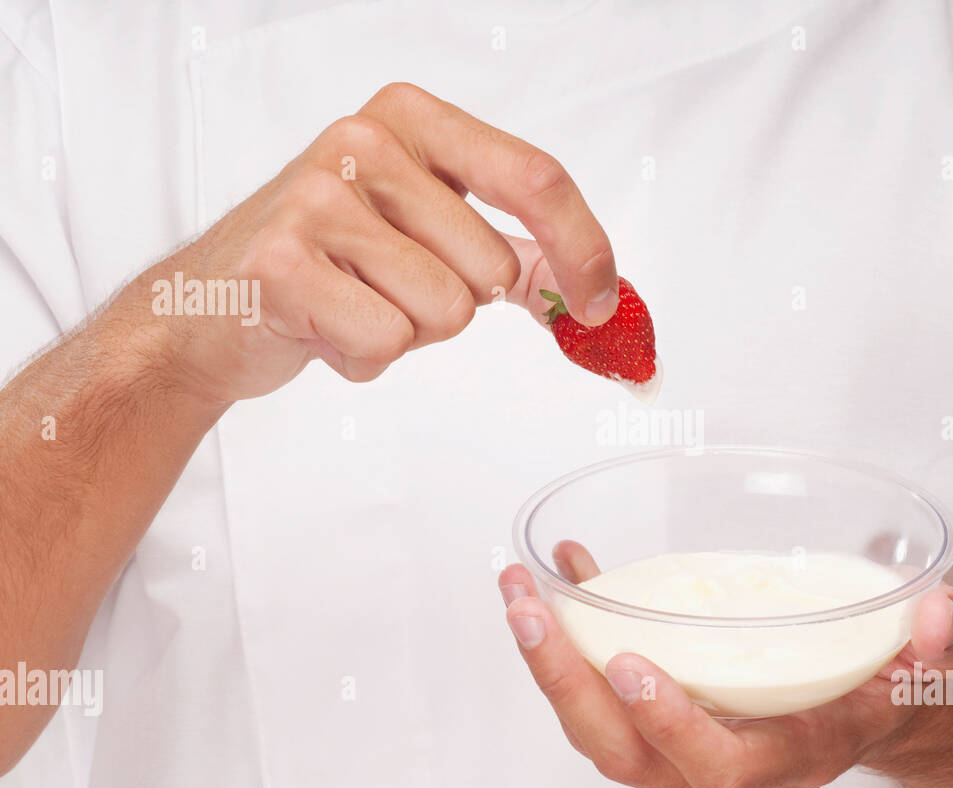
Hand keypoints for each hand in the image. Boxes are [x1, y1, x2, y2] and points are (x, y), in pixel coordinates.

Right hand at [108, 82, 618, 402]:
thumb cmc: (329, 263)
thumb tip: (590, 294)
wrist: (210, 306)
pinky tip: (321, 329)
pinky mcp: (283, 264)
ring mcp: (316, 199)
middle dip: (456, 305)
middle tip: (387, 287)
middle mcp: (363, 143)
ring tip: (350, 304)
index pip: (535, 178)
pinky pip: (387, 342)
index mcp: (411, 119)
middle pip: (492, 269)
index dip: (583, 250)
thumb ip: (513, 252)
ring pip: (446, 312)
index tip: (598, 301)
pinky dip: (363, 358)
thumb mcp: (428, 233)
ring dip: (407, 333)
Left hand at [498, 545, 952, 787]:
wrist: (878, 707)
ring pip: (602, 735)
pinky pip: (602, 701)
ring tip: (523, 590)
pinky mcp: (666, 731)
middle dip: (570, 685)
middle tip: (534, 612)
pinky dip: (573, 643)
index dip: (673, 726)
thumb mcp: (945, 657)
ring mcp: (692, 759)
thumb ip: (952, 639)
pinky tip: (566, 579)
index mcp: (800, 752)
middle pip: (633, 755)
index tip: (633, 667)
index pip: (725, 764)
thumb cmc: (897, 684)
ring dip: (552, 665)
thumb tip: (938, 618)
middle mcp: (737, 773)